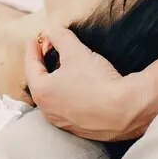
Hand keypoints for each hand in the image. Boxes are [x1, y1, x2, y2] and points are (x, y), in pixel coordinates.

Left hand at [22, 27, 151, 141]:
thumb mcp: (76, 51)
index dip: (32, 51)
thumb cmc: (97, 81)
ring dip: (55, 83)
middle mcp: (48, 111)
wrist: (127, 110)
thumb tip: (51, 29)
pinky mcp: (80, 130)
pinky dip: (68, 97)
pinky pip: (69, 110)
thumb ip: (60, 37)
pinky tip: (79, 89)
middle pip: (40, 83)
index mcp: (42, 92)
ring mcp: (64, 123)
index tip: (34, 41)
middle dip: (43, 66)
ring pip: (54, 98)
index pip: (31, 67)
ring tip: (62, 70)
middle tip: (47, 52)